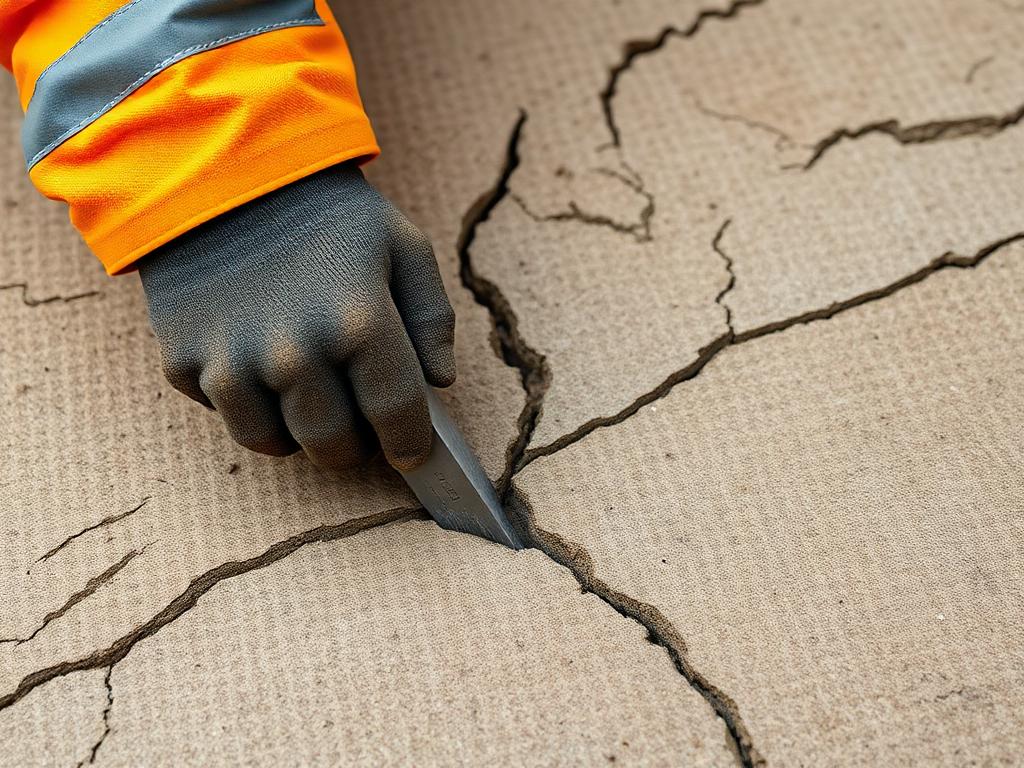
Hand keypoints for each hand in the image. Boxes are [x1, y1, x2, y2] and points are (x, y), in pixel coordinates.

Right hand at [138, 163, 455, 470]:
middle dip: (356, 443)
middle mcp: (294, 353)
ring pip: (277, 444)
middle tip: (360, 424)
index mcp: (359, 322)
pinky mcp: (184, 363)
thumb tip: (440, 381)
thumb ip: (432, 317)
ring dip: (301, 433)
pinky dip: (249, 406)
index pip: (398, 417)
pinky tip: (259, 365)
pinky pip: (228, 416)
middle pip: (335, 446)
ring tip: (311, 397)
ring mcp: (232, 362)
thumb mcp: (401, 243)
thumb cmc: (324, 210)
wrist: (217, 167)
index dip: (411, 441)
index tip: (412, 450)